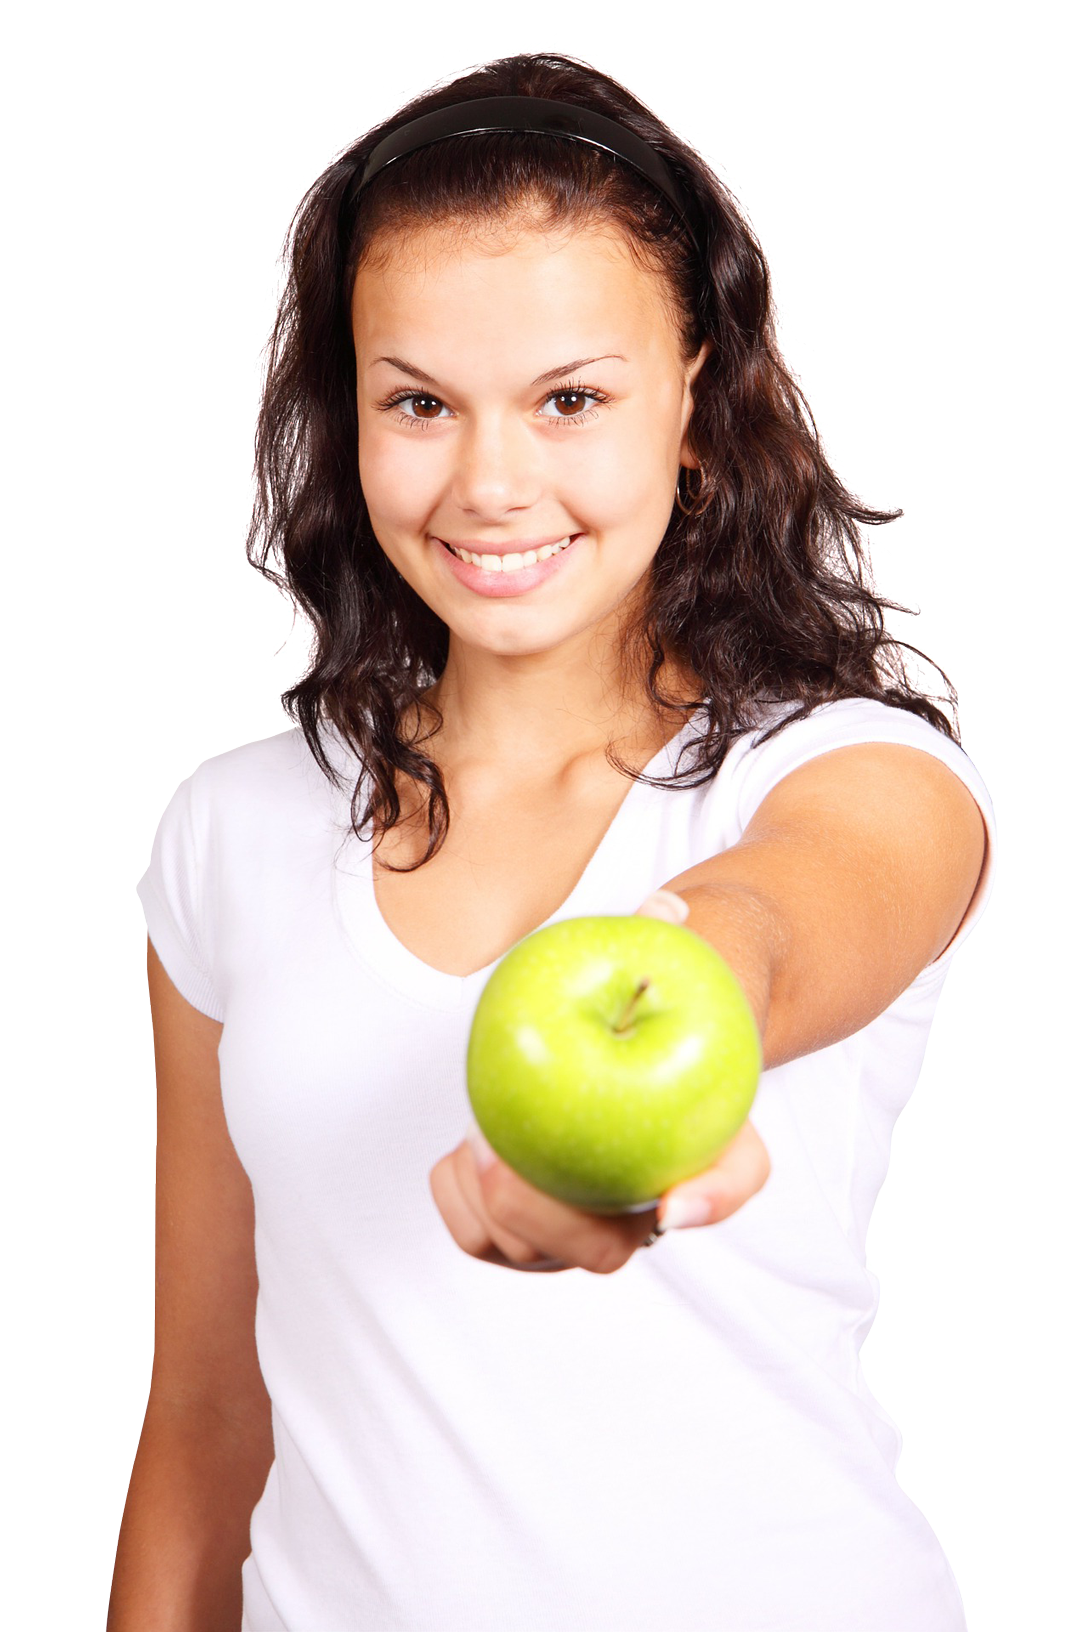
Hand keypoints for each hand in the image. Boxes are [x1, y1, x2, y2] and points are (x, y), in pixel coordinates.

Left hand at [428, 890, 770, 1272]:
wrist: (609, 1043)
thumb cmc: (645, 1001)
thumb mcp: (664, 964)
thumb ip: (663, 934)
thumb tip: (664, 907)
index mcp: (710, 1151)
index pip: (730, 1186)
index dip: (710, 1203)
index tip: (673, 1204)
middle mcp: (649, 1209)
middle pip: (605, 1251)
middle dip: (543, 1221)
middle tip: (495, 1159)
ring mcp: (584, 1227)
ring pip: (534, 1254)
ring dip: (492, 1208)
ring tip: (476, 1136)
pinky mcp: (526, 1230)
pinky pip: (483, 1240)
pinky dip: (461, 1204)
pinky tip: (458, 1155)